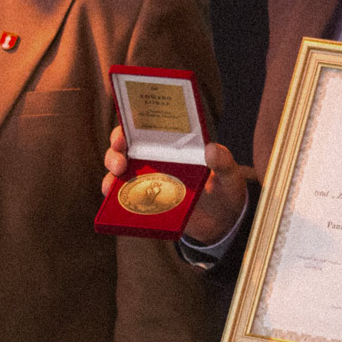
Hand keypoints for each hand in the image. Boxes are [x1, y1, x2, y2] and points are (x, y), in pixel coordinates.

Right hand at [102, 125, 250, 244]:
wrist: (223, 222)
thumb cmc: (225, 190)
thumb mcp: (230, 174)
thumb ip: (224, 162)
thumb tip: (211, 149)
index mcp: (175, 144)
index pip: (149, 124)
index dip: (131, 118)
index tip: (125, 123)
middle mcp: (156, 157)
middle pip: (127, 145)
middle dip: (116, 146)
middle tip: (120, 158)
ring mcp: (148, 179)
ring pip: (119, 169)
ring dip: (111, 171)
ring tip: (114, 179)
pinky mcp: (145, 201)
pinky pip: (123, 196)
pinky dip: (113, 196)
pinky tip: (111, 197)